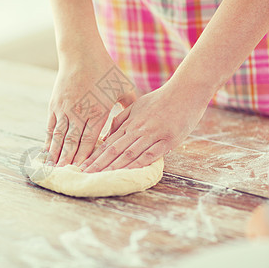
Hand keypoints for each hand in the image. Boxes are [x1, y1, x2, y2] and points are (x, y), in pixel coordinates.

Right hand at [43, 47, 135, 166]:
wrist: (81, 53)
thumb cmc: (105, 69)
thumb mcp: (123, 87)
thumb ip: (129, 106)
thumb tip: (136, 120)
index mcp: (98, 111)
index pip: (91, 140)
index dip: (87, 157)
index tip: (85, 171)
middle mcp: (79, 112)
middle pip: (73, 142)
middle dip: (70, 160)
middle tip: (67, 176)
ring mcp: (65, 109)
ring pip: (60, 137)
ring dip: (57, 154)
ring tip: (54, 169)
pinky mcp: (55, 105)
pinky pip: (51, 127)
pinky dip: (49, 140)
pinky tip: (48, 151)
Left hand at [80, 82, 210, 171]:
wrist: (186, 91)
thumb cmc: (161, 99)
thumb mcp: (138, 105)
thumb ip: (122, 119)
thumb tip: (107, 134)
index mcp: (130, 122)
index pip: (108, 142)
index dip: (94, 155)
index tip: (82, 165)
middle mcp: (138, 129)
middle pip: (114, 149)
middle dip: (98, 163)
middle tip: (84, 174)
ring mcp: (152, 134)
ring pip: (129, 153)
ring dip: (114, 166)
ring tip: (100, 176)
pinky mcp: (168, 140)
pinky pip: (150, 154)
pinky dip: (138, 164)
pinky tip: (128, 173)